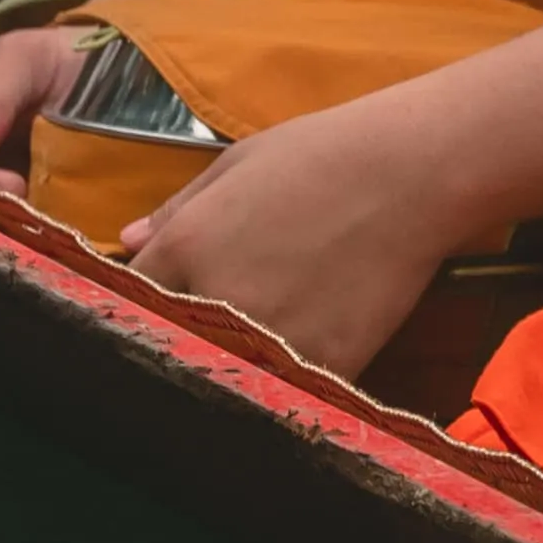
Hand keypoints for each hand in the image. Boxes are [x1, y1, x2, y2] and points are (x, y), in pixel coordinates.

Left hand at [115, 97, 469, 375]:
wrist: (412, 173)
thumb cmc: (322, 153)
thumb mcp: (236, 165)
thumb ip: (179, 210)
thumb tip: (130, 241)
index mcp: (184, 247)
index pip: (131, 300)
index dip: (144, 306)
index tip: (160, 308)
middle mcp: (214, 299)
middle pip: (173, 347)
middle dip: (183, 342)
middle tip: (213, 332)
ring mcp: (267, 338)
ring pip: (228, 376)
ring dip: (235, 369)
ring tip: (258, 349)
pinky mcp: (321, 364)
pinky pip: (288, 389)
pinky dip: (292, 381)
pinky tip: (306, 356)